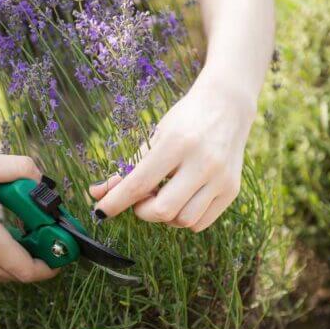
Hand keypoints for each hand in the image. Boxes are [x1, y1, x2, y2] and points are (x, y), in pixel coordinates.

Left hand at [89, 74, 256, 231]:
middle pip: (163, 210)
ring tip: (163, 197)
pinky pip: (200, 222)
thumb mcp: (155, 137)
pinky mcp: (232, 190)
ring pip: (183, 221)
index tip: (100, 211)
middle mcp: (202, 162)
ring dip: (165, 216)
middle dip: (143, 211)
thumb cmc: (184, 121)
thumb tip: (98, 195)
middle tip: (141, 200)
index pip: (140, 183)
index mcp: (177, 143)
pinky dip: (184, 219)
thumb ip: (128, 168)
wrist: (227, 106)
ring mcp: (220, 178)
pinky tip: (182, 200)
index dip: (116, 202)